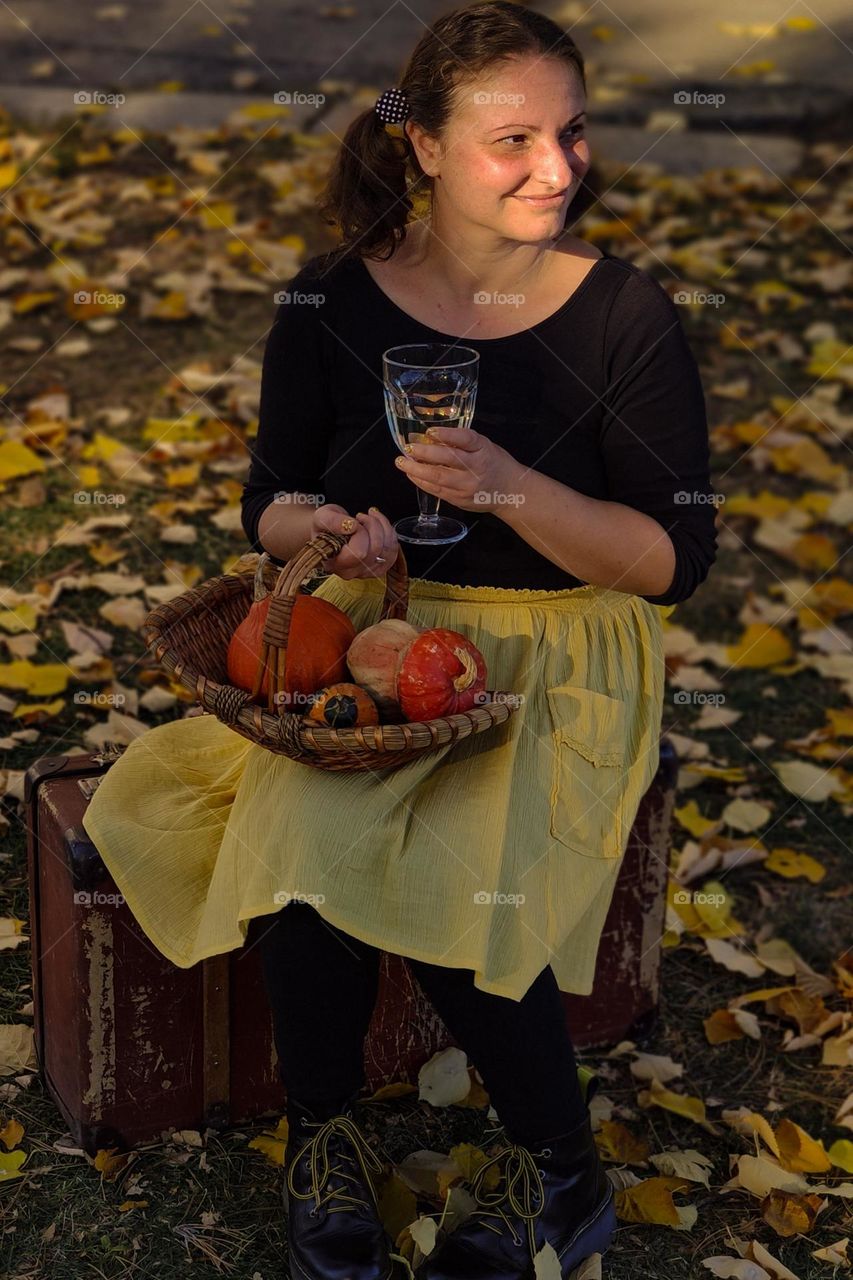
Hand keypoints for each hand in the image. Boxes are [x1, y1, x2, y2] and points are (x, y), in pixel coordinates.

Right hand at [310, 503, 398, 579]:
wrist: (329, 531)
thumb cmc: (324, 527)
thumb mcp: (322, 517)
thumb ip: (332, 521)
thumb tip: (350, 526)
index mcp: (335, 563)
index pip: (358, 553)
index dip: (360, 534)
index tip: (352, 523)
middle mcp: (351, 571)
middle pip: (375, 550)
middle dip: (372, 526)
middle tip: (361, 517)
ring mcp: (366, 571)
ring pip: (387, 550)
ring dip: (382, 527)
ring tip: (369, 518)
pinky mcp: (378, 567)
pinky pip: (393, 552)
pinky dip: (390, 533)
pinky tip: (379, 525)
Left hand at [393, 427, 523, 514]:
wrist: (510, 492)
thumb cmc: (494, 463)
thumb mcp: (484, 446)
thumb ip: (462, 442)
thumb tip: (431, 436)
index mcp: (483, 450)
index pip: (465, 439)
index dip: (447, 434)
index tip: (430, 431)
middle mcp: (476, 468)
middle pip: (448, 459)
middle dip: (424, 453)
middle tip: (408, 448)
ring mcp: (467, 486)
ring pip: (438, 477)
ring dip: (416, 469)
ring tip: (402, 462)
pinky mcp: (460, 500)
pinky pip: (437, 490)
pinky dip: (422, 481)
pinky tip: (412, 474)